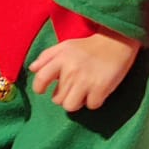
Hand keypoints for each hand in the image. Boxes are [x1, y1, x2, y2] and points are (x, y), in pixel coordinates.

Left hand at [27, 30, 141, 110]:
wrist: (117, 42)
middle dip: (64, 95)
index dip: (39, 88)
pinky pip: (90, 105)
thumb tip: (32, 69)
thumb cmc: (88, 47)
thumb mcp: (65, 46)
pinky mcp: (101, 88)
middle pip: (57, 99)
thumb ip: (46, 57)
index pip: (40, 78)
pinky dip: (94, 101)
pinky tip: (97, 90)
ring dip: (77, 101)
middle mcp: (71, 70)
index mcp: (61, 58)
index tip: (43, 90)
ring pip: (70, 106)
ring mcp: (86, 80)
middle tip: (74, 85)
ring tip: (84, 91)